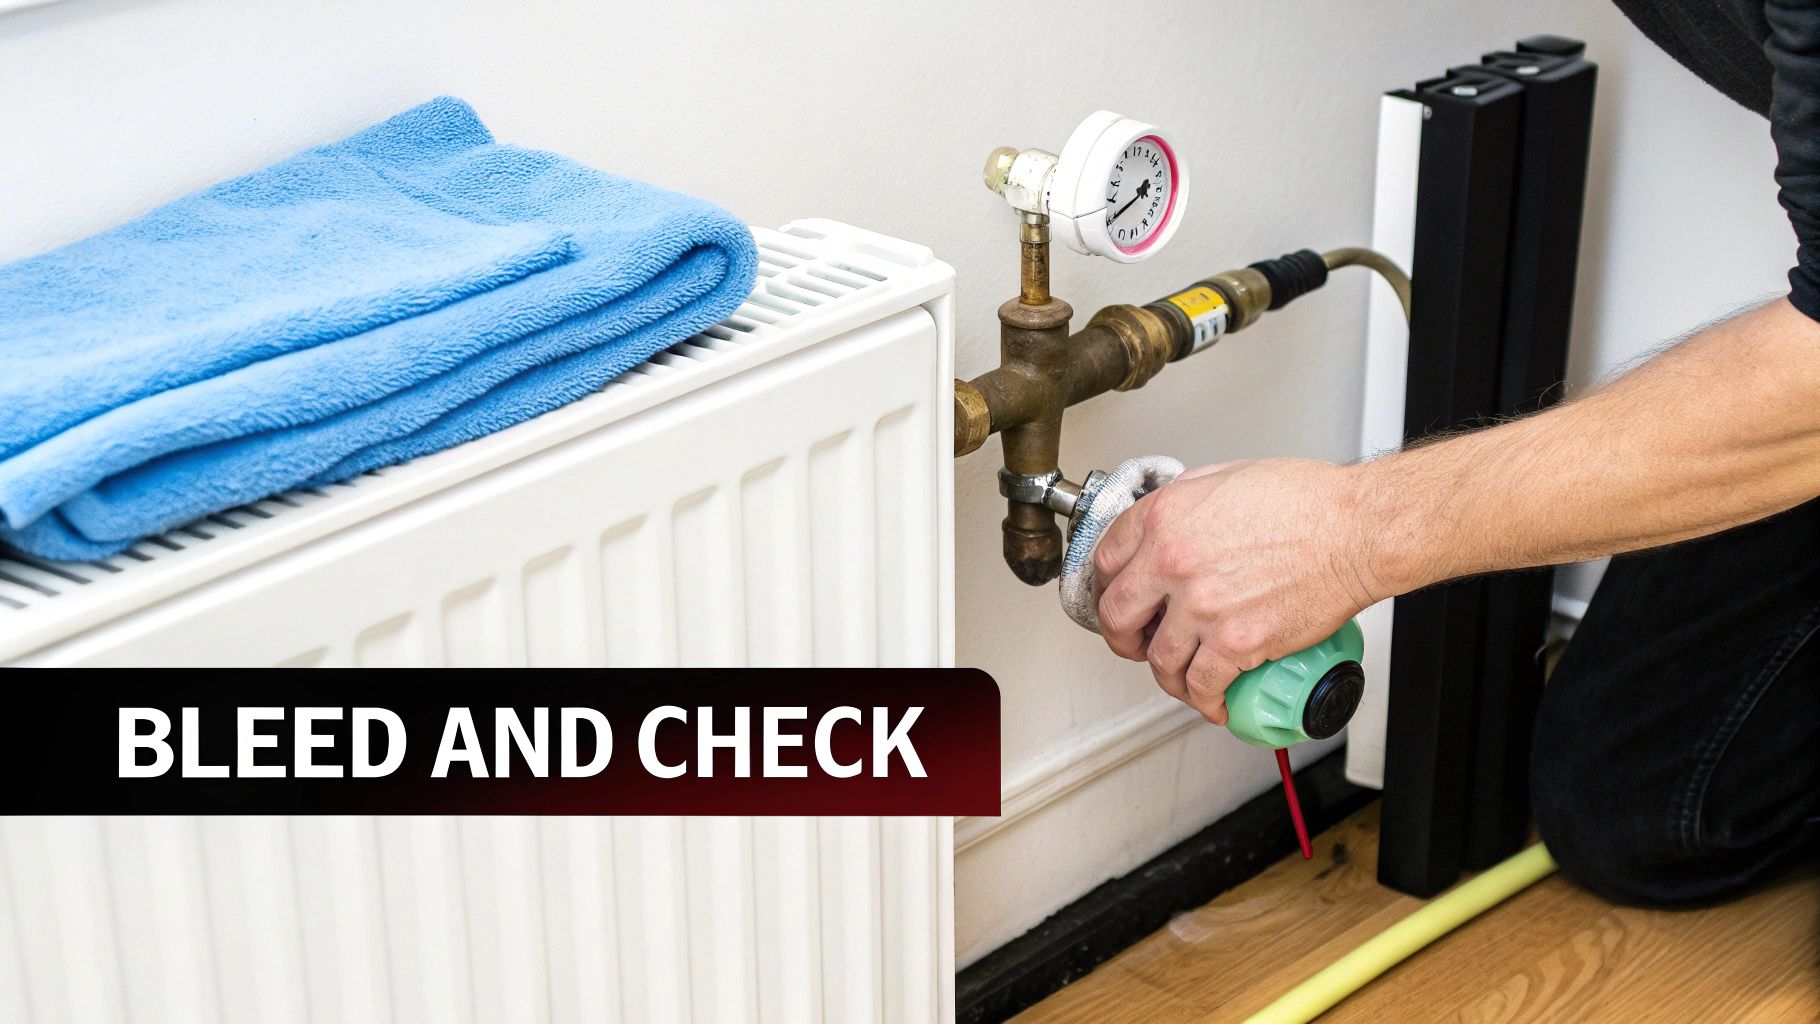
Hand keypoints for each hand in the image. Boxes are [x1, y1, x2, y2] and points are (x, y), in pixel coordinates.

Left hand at [1092, 458, 1393, 723]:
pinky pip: (1202, 684)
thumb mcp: (1224, 477)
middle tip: (1134, 643)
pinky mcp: (1235, 641)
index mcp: (1166, 517)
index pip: (1105, 559)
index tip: (1117, 599)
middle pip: (1117, 615)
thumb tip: (1168, 527)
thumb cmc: (1307, 501)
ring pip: (1158, 659)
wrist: (1355, 530)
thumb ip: (1184, 504)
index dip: (1106, 586)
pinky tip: (1212, 700)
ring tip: (1179, 676)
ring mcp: (1201, 605)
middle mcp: (1173, 561)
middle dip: (1122, 636)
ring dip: (1165, 675)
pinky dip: (1204, 700)